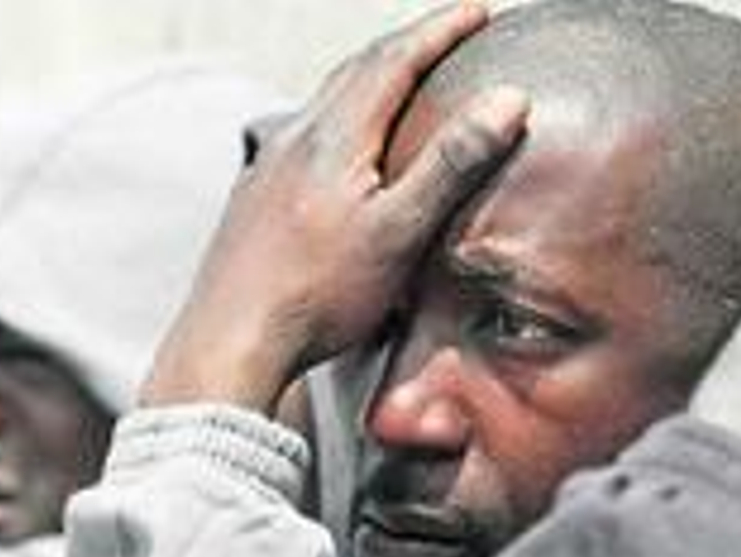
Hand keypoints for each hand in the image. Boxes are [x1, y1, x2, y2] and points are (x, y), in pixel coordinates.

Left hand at [143, 0, 528, 412]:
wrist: (234, 341)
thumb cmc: (317, 295)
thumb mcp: (399, 231)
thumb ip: (451, 165)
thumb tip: (506, 102)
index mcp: (335, 137)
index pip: (397, 60)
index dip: (441, 31)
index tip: (479, 11)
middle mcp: (296, 139)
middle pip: (355, 72)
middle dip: (405, 48)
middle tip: (443, 37)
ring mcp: (268, 169)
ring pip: (322, 104)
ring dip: (363, 82)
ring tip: (393, 84)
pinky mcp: (252, 202)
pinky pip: (297, 141)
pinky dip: (331, 126)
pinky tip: (332, 153)